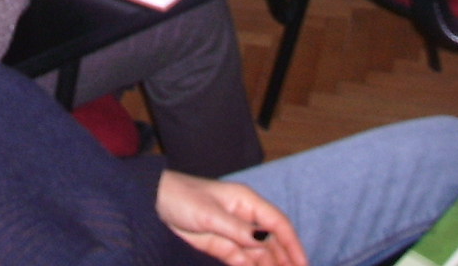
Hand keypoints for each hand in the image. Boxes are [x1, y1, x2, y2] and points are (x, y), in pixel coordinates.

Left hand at [155, 172, 305, 265]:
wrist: (154, 204)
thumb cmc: (182, 198)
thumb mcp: (210, 214)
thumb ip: (238, 229)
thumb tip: (266, 239)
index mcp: (246, 202)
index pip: (277, 224)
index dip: (293, 244)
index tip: (303, 264)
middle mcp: (245, 218)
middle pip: (272, 242)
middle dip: (286, 260)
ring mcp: (234, 233)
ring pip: (260, 254)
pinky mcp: (221, 246)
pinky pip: (243, 261)